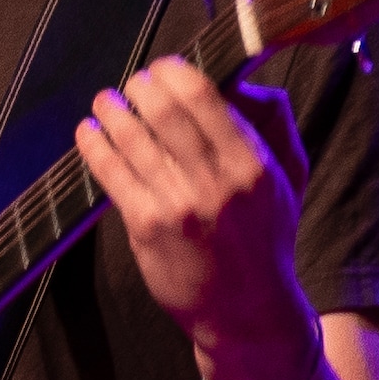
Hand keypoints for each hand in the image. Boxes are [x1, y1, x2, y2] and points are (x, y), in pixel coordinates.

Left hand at [72, 57, 313, 356]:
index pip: (204, 97)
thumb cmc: (267, 239)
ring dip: (112, 110)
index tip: (163, 68)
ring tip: (106, 101)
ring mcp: (178, 205)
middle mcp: (216, 182)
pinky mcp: (147, 227)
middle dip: (140, 86)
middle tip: (133, 83)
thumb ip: (274, 123)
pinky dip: (95, 146)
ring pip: (133, 138)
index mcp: (252, 163)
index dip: (174, 72)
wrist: (248, 312)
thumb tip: (241, 80)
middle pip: (164, 110)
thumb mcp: (289, 177)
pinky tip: (89, 132)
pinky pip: (112, 174)